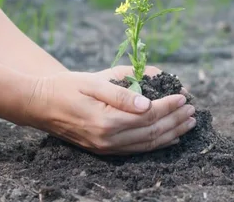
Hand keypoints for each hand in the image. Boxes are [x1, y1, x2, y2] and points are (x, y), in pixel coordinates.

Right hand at [20, 66, 195, 154]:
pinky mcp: (104, 149)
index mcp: (107, 122)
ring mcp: (106, 148)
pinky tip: (170, 138)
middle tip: (194, 111)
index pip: (148, 116)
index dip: (169, 106)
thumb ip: (121, 94)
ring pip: (147, 145)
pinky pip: (137, 150)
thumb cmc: (66, 87)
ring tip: (189, 124)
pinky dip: (156, 144)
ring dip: (171, 134)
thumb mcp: (93, 83)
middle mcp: (108, 140)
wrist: (39, 104)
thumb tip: (149, 104)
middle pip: (152, 133)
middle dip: (176, 121)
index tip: (184, 96)